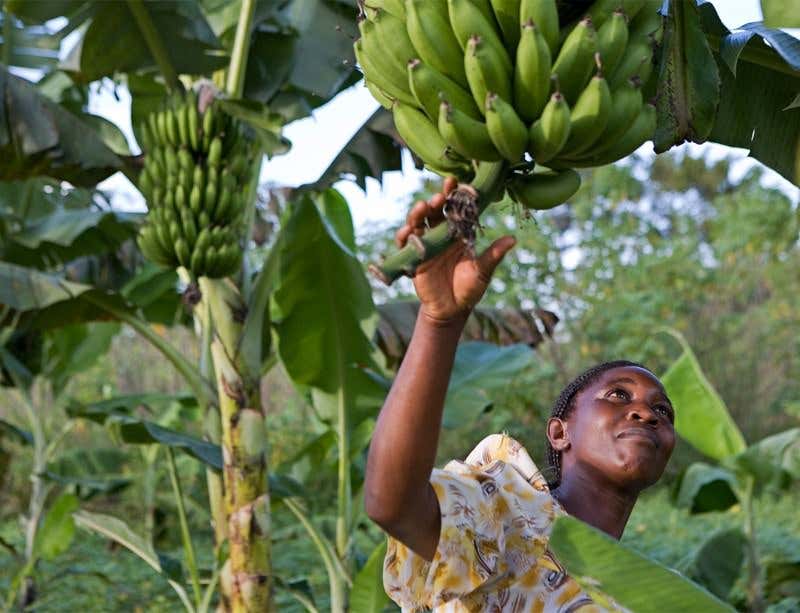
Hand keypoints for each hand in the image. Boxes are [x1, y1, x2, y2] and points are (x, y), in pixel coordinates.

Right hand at [395, 177, 515, 324]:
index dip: (455, 195)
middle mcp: (441, 235)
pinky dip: (404, 235)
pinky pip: (405, 243)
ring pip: (418, 222)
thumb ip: (493, 255)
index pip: (456, 209)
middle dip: (436, 201)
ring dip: (418, 213)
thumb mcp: (482, 271)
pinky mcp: (414, 257)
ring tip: (422, 207)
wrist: (451, 310)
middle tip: (440, 196)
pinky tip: (408, 231)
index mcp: (459, 233)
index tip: (456, 182)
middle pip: (435, 211)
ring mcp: (426, 244)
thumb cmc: (469, 289)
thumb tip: (513, 239)